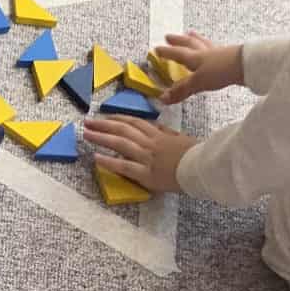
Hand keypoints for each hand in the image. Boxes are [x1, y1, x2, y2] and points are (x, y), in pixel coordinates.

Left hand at [81, 119, 195, 195]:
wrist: (203, 168)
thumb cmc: (195, 155)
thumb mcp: (180, 138)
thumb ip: (166, 132)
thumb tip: (156, 126)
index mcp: (158, 134)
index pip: (134, 122)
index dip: (117, 118)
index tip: (104, 116)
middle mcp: (150, 143)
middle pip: (122, 129)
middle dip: (103, 124)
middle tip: (87, 122)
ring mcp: (146, 157)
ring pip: (120, 143)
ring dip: (101, 138)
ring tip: (86, 134)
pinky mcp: (146, 174)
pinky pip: (124, 166)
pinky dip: (109, 161)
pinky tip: (96, 158)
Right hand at [154, 33, 243, 104]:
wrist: (247, 64)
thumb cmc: (222, 71)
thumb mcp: (198, 83)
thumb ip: (182, 90)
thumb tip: (163, 98)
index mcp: (195, 57)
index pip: (177, 53)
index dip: (166, 52)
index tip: (156, 49)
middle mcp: (205, 52)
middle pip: (189, 44)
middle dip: (178, 41)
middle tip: (169, 36)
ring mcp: (218, 52)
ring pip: (203, 43)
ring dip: (195, 39)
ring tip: (190, 34)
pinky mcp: (230, 55)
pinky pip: (215, 48)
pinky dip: (210, 46)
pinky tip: (213, 48)